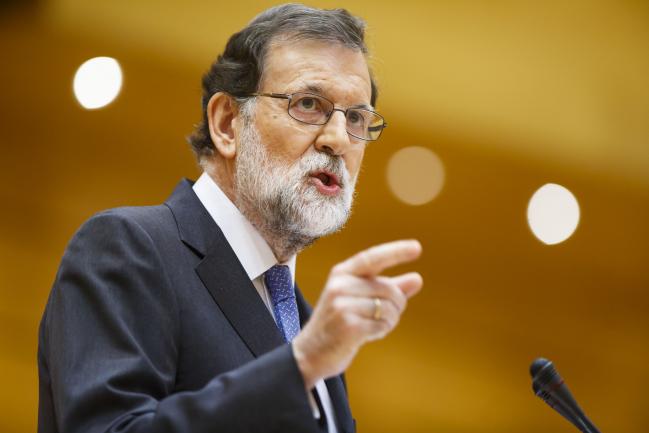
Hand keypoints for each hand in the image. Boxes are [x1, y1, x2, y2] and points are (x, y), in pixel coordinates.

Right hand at [292, 239, 422, 388]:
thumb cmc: (338, 323)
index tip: (417, 248)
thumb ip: (388, 288)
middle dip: (397, 305)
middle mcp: (340, 285)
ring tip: (371, 325)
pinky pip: (382, 325)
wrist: (310, 352)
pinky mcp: (349, 326)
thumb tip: (417, 279)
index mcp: (342, 273)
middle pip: (389, 289)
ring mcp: (342, 305)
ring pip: (388, 308)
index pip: (372, 258)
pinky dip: (381, 331)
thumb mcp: (360, 299)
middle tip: (384, 316)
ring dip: (389, 320)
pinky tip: (366, 334)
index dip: (395, 252)